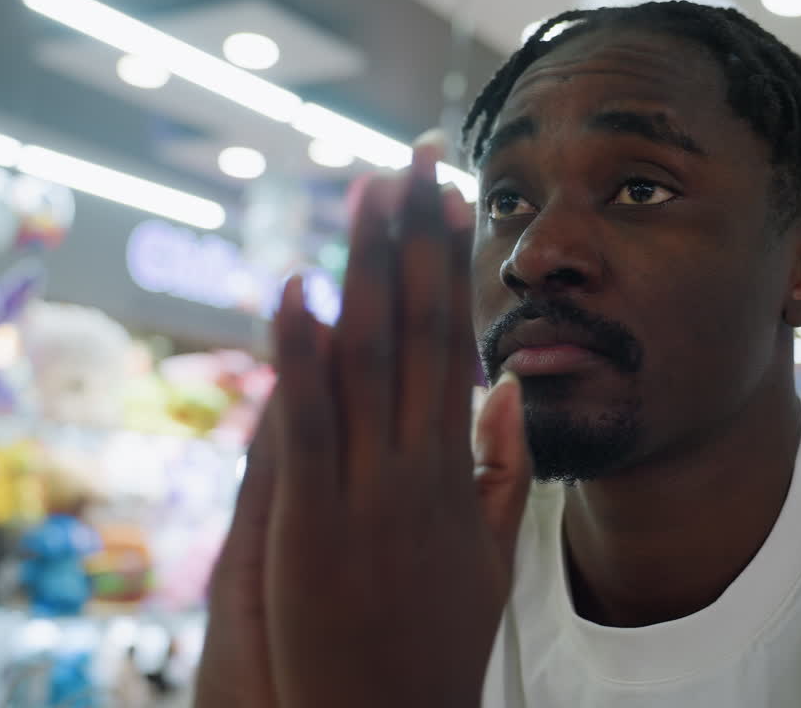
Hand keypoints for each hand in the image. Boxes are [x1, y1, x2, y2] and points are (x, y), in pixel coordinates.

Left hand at [195, 136, 533, 707]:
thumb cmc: (437, 640)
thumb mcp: (493, 553)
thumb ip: (504, 468)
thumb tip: (506, 389)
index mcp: (456, 468)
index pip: (455, 342)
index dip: (451, 266)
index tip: (450, 201)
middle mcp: (416, 465)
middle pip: (418, 332)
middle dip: (414, 241)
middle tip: (413, 160)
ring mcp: (365, 492)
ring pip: (367, 362)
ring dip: (365, 271)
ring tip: (367, 192)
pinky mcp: (309, 523)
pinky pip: (306, 425)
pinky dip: (299, 358)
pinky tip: (294, 294)